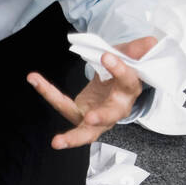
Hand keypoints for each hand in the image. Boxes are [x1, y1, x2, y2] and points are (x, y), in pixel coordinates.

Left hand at [27, 36, 158, 149]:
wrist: (113, 83)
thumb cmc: (122, 70)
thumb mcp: (129, 56)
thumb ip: (136, 50)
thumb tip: (150, 42)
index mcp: (130, 91)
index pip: (128, 82)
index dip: (120, 70)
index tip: (106, 56)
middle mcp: (115, 109)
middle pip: (110, 116)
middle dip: (101, 118)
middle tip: (90, 118)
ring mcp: (97, 118)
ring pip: (87, 133)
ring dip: (73, 138)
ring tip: (57, 142)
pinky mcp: (80, 117)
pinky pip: (63, 106)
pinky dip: (48, 92)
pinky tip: (35, 78)